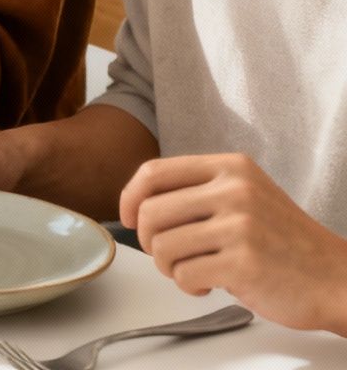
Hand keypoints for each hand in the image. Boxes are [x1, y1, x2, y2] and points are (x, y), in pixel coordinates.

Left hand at [123, 154, 346, 332]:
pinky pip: (183, 274)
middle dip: (148, 241)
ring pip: (161, 246)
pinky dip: (188, 285)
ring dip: (169, 267)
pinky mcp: (243, 262)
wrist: (335, 278)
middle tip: (169, 255)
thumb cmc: (283, 242)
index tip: (127, 217)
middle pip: (149, 212)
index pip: (154, 172)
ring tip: (195, 270)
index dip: (129, 197)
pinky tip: (210, 284)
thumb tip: (135, 204)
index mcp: (231, 168)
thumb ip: (198, 192)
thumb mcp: (245, 197)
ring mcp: (240, 226)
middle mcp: (234, 190)